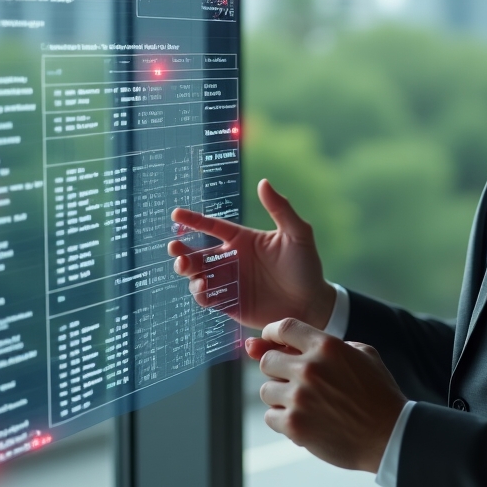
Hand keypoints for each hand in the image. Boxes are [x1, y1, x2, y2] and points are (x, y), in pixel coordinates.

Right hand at [168, 179, 335, 331]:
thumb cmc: (306, 266)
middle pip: (198, 253)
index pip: (213, 226)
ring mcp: (230, 282)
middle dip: (182, 251)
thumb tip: (263, 182)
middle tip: (174, 248)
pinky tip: (202, 289)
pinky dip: (200, 294)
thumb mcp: (297, 234)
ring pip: (198, 275)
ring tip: (187, 269)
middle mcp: (232, 260)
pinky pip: (208, 298)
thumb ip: (280, 209)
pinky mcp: (230, 304)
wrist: (312, 303)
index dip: (194, 220)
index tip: (176, 214)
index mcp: (243, 240)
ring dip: (188, 271)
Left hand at [246, 318, 407, 472]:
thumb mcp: (364, 354)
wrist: (389, 436)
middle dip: (277, 369)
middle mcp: (309, 368)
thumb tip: (292, 344)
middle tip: (292, 380)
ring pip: (266, 390)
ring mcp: (299, 397)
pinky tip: (302, 420)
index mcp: (327, 346)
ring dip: (279, 397)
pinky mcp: (294, 426)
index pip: (285, 327)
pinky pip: (270, 416)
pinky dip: (283, 420)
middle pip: (267, 360)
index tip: (270, 341)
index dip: (272, 333)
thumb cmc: (378, 394)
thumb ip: (329, 344)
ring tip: (301, 404)